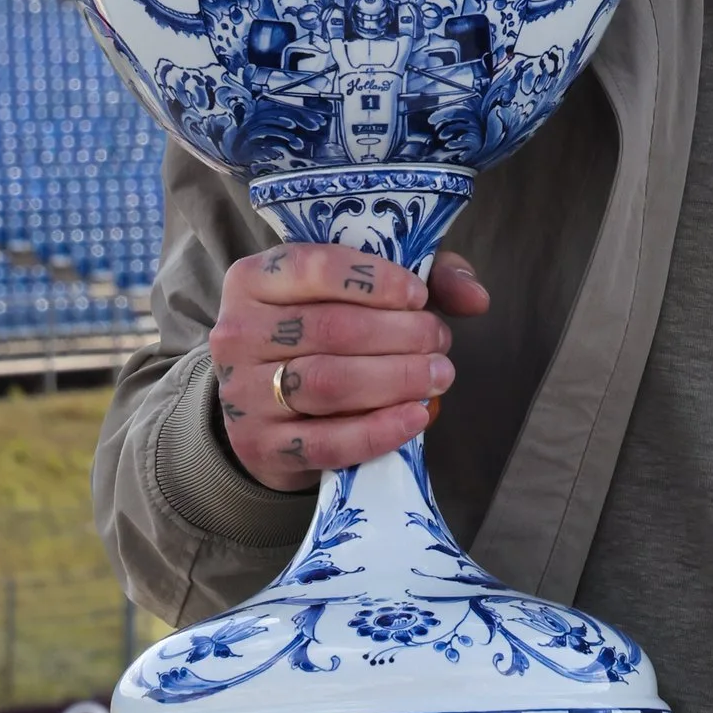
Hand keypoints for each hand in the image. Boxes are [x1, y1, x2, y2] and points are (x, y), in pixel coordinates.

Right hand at [209, 241, 490, 491]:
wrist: (269, 408)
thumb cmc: (324, 334)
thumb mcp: (362, 292)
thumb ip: (425, 279)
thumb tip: (476, 297)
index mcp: (253, 278)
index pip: (315, 267)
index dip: (377, 281)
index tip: (419, 296)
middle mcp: (236, 332)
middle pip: (332, 329)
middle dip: (401, 335)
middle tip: (440, 342)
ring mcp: (242, 393)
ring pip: (330, 383)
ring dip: (398, 379)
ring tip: (438, 375)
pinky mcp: (259, 446)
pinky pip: (327, 441)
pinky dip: (380, 430)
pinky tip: (418, 416)